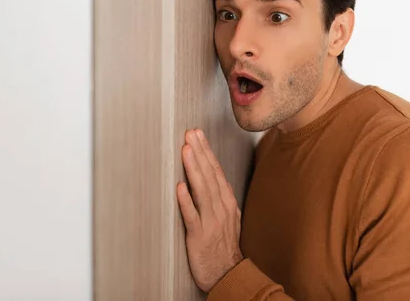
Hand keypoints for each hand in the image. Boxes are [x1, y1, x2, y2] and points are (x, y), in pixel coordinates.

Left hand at [177, 129, 243, 292]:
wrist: (229, 275)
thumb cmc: (225, 246)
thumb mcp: (229, 217)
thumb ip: (220, 198)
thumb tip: (213, 178)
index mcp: (226, 202)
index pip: (216, 171)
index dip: (206, 151)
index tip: (198, 134)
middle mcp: (220, 208)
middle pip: (210, 175)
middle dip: (199, 152)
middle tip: (190, 133)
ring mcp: (211, 221)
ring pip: (202, 190)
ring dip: (194, 169)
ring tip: (186, 150)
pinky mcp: (200, 236)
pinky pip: (192, 216)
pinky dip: (186, 201)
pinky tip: (179, 187)